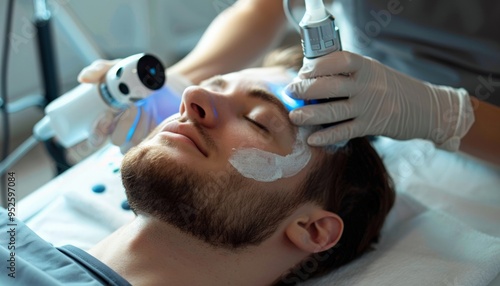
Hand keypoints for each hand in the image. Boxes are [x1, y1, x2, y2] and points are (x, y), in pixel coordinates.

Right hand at [79, 59, 186, 152]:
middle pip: (115, 140)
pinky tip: (154, 113)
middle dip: (123, 125)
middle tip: (130, 107)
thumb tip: (83, 78)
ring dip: (139, 124)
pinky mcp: (151, 135)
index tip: (105, 116)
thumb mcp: (115, 69)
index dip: (97, 133)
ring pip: (134, 142)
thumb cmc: (130, 76)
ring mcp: (135, 135)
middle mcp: (118, 131)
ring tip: (144, 106)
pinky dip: (152, 127)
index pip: (95, 138)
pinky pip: (150, 141)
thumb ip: (98, 70)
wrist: (157, 80)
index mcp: (104, 121)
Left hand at [286, 51, 474, 150]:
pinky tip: (313, 139)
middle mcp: (368, 85)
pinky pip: (345, 131)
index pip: (339, 59)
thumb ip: (350, 74)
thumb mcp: (374, 73)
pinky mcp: (373, 125)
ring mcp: (371, 106)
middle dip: (306, 89)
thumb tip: (313, 77)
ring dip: (311, 114)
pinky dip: (327, 136)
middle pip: (331, 85)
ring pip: (334, 110)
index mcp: (367, 66)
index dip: (317, 65)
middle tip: (291, 93)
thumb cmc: (393, 88)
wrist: (428, 108)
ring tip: (295, 117)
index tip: (303, 71)